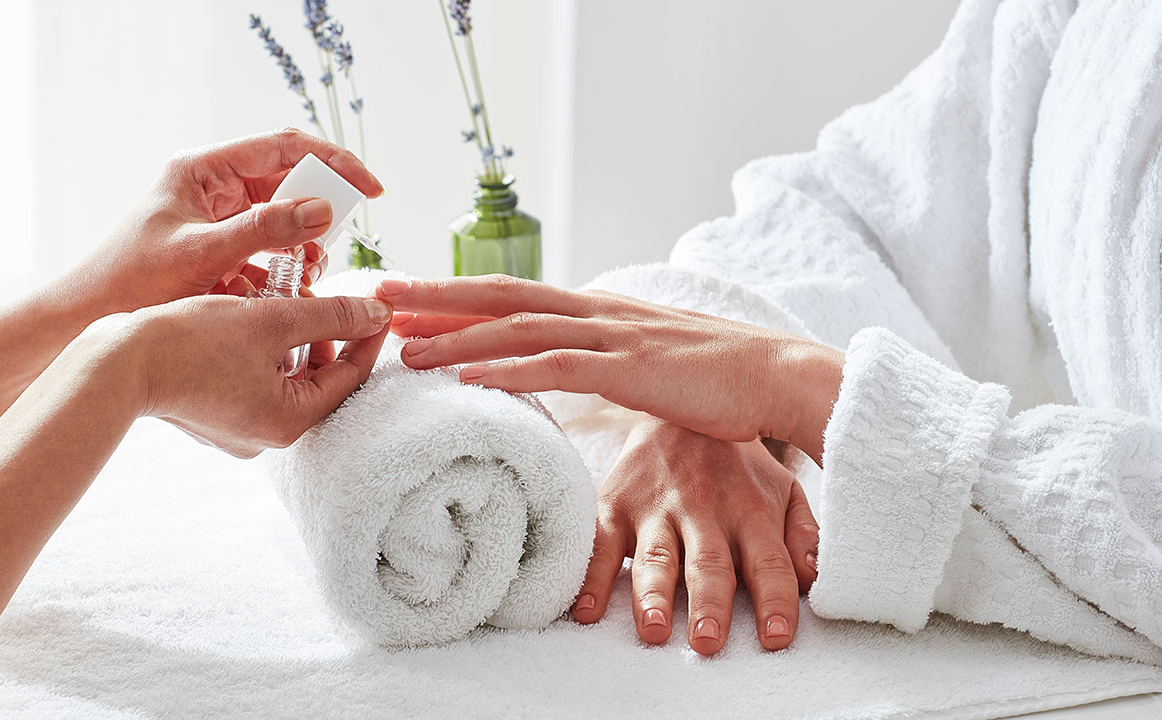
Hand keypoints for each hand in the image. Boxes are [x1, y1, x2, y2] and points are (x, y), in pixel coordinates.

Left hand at [59, 128, 383, 316]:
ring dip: (303, 244)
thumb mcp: (204, 254)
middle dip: (319, 210)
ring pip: (280, 218)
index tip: (370, 190)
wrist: (89, 319)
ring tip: (308, 271)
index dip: (334, 163)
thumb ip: (265, 229)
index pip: (284, 147)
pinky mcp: (216, 249)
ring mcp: (214, 217)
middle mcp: (211, 186)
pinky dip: (283, 267)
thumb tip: (323, 209)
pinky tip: (289, 290)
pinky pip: (264, 249)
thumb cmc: (131, 283)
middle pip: (286, 181)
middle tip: (338, 240)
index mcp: (203, 169)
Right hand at [111, 293, 391, 457]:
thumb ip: (332, 315)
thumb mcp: (273, 318)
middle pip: (319, 380)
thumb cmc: (191, 341)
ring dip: (294, 338)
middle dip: (327, 334)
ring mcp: (239, 430)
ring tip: (288, 299)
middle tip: (326, 295)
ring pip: (287, 378)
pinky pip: (257, 382)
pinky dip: (264, 351)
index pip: (350, 377)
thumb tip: (378, 312)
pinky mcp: (215, 417)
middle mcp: (267, 437)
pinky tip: (256, 317)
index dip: (367, 334)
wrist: (116, 361)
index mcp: (289, 423)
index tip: (378, 302)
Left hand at [378, 275, 845, 460]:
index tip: (406, 296)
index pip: (515, 295)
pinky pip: (556, 367)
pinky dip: (506, 367)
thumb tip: (572, 379)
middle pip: (502, 295)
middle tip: (377, 295)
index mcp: (601, 311)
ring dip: (455, 334)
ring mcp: (614, 338)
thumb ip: (608, 364)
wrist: (784, 375)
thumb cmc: (723, 380)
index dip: (457, 294)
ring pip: (518, 327)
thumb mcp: (652, 364)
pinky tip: (466, 374)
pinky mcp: (632, 370)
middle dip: (435, 295)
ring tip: (403, 344)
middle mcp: (599, 313)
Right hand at [574, 419, 819, 654]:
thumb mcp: (782, 489)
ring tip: (654, 629)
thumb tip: (812, 577)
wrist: (680, 404)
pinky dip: (591, 578)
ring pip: (656, 556)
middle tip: (708, 643)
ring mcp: (656, 508)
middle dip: (709, 604)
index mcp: (750, 511)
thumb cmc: (737, 466)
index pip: (769, 562)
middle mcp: (704, 510)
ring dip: (653, 595)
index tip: (776, 638)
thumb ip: (801, 534)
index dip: (774, 600)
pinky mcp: (615, 505)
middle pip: (709, 564)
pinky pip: (599, 544)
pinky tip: (586, 610)